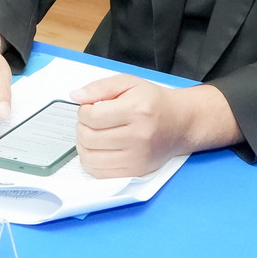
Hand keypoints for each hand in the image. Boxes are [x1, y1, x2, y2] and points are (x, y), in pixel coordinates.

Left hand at [70, 75, 200, 178]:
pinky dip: (92, 162)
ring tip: (93, 135)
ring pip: (91, 158)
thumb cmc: (153, 102)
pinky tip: (98, 150)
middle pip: (89, 138)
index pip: (92, 116)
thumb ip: (100, 87)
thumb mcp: (128, 83)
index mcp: (136, 110)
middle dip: (82, 127)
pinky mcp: (136, 172)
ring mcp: (138, 157)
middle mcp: (138, 136)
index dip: (83, 111)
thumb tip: (76, 96)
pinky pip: (100, 174)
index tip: (89, 108)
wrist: (180, 123)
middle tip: (90, 122)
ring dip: (84, 146)